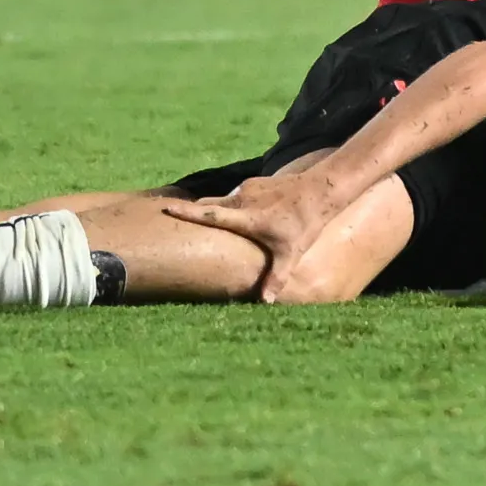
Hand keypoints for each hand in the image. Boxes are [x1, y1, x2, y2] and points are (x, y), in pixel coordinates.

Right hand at [160, 168, 351, 300]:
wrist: (320, 189)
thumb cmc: (304, 224)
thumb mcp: (291, 254)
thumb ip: (276, 278)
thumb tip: (265, 303)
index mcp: (246, 218)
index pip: (209, 215)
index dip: (186, 212)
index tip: (165, 207)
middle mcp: (241, 200)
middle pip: (208, 206)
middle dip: (193, 213)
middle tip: (177, 220)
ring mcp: (247, 189)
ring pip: (222, 200)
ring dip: (216, 211)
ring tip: (214, 225)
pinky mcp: (254, 182)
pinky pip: (236, 195)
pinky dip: (232, 205)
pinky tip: (244, 215)